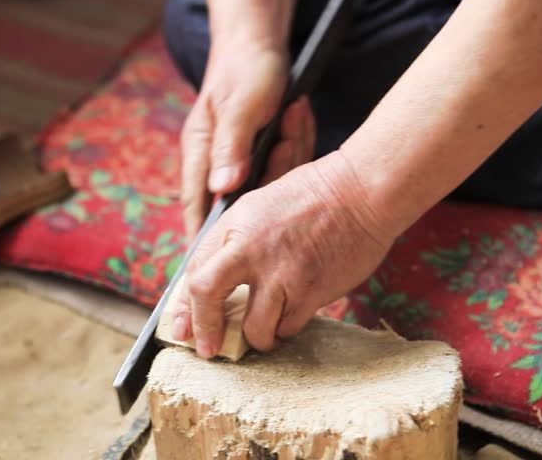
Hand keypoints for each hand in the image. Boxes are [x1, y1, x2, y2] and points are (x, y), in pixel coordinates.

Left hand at [171, 152, 394, 356]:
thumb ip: (230, 243)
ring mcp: (283, 274)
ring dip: (256, 337)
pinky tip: (289, 316)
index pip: (194, 273)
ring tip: (262, 330)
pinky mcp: (313, 292)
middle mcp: (252, 250)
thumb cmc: (310, 197)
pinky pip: (289, 328)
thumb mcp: (256, 207)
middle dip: (204, 330)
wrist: (360, 192)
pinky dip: (285, 328)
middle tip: (208, 349)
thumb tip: (207, 283)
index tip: (181, 328)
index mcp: (234, 227)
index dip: (184, 308)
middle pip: (207, 297)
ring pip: (255, 328)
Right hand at [180, 44, 315, 236]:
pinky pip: (282, 163)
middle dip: (267, 192)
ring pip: (267, 181)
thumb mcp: (239, 107)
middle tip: (286, 174)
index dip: (205, 239)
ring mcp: (239, 157)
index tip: (217, 266)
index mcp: (201, 153)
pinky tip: (299, 118)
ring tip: (295, 118)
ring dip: (287, 157)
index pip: (197, 207)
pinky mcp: (260, 150)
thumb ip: (230, 148)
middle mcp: (217, 160)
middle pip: (240, 199)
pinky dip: (295, 144)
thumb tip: (222, 190)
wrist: (258, 41)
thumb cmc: (244, 69)